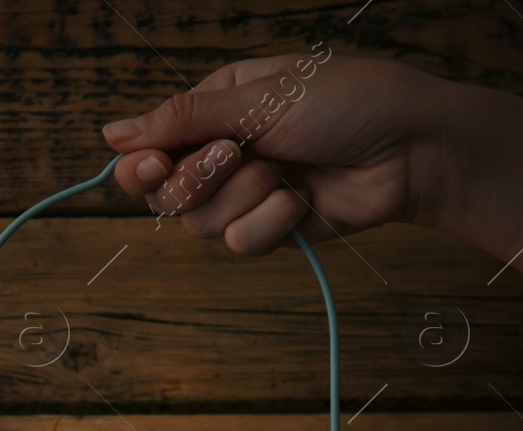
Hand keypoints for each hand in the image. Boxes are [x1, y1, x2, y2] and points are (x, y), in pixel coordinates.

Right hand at [101, 48, 443, 253]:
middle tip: (235, 155)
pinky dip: (271, 222)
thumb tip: (110, 134)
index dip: (138, 167)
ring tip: (285, 172)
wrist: (412, 150)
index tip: (149, 166)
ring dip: (243, 196)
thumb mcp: (260, 97)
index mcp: (212, 110)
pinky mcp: (270, 229)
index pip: (146, 149)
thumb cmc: (348, 103)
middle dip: (198, 179)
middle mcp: (221, 153)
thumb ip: (183, 118)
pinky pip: (238, 242)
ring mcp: (245, 194)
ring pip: (198, 223)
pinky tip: (303, 201)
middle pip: (163, 193)